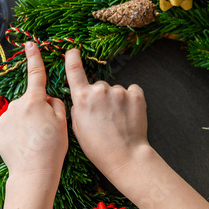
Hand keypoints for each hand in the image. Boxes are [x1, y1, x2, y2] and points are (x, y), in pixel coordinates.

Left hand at [0, 42, 67, 183]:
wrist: (33, 173)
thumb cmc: (52, 148)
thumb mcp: (63, 122)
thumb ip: (56, 104)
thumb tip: (47, 100)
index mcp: (35, 100)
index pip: (36, 73)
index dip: (34, 57)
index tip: (30, 44)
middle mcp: (16, 105)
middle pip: (30, 101)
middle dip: (37, 110)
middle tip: (46, 130)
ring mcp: (4, 119)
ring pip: (19, 115)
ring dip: (26, 123)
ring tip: (35, 141)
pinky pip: (9, 128)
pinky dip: (16, 134)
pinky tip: (23, 146)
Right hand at [64, 48, 150, 180]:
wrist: (125, 157)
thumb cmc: (98, 147)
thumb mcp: (77, 128)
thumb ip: (78, 108)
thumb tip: (81, 99)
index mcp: (82, 98)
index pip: (75, 71)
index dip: (72, 59)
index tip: (73, 51)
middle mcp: (100, 90)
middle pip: (99, 86)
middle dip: (101, 97)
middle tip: (104, 118)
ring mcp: (119, 91)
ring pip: (116, 90)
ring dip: (116, 101)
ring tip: (118, 120)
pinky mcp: (136, 95)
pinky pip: (132, 91)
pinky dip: (131, 100)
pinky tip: (129, 114)